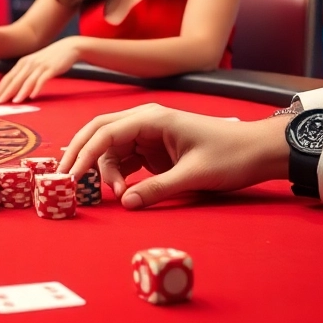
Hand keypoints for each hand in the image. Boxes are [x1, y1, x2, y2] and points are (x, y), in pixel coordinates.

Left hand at [0, 36, 81, 102]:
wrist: (68, 48)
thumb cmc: (50, 58)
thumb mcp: (34, 64)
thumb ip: (25, 74)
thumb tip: (15, 89)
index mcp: (22, 63)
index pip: (7, 78)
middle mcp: (28, 64)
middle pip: (14, 80)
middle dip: (4, 92)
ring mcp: (39, 66)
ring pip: (27, 81)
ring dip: (20, 92)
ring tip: (14, 102)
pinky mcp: (51, 68)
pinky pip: (42, 79)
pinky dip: (37, 88)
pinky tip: (33, 96)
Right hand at [58, 104, 290, 209]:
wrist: (258, 151)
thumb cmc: (231, 156)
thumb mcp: (193, 176)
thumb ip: (156, 189)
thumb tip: (124, 204)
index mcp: (152, 119)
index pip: (106, 132)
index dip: (85, 155)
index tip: (71, 176)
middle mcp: (145, 121)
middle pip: (99, 132)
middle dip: (79, 153)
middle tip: (63, 178)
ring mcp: (148, 134)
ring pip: (109, 146)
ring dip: (101, 167)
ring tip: (104, 193)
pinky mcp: (153, 148)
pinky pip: (123, 157)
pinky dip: (114, 172)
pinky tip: (114, 189)